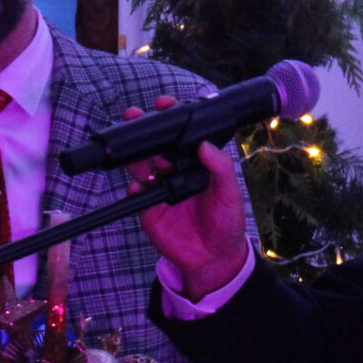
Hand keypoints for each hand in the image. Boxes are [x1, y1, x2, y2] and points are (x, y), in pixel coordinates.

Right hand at [124, 95, 249, 298]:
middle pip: (154, 145)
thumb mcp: (230, 192)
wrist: (214, 257)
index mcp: (194, 162)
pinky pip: (137, 195)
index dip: (170, 118)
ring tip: (132, 149)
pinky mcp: (148, 209)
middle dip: (142, 129)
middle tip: (134, 115)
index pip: (179, 135)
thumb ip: (220, 168)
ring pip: (140, 165)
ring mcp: (159, 188)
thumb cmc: (226, 221)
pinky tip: (138, 186)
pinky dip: (135, 188)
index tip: (164, 105)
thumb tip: (205, 145)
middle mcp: (174, 170)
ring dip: (133, 155)